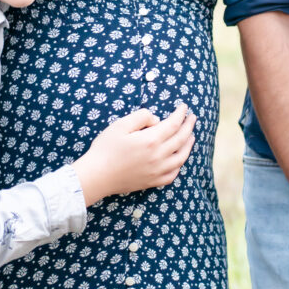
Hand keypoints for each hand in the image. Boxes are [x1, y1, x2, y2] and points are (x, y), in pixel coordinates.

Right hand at [74, 103, 195, 206]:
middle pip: (181, 139)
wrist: (96, 176)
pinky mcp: (152, 182)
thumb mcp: (120, 125)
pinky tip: (179, 159)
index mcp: (151, 140)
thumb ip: (141, 117)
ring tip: (191, 136)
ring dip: (189, 145)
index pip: (173, 124)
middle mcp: (158, 156)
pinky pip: (173, 174)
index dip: (180, 114)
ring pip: (181, 157)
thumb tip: (156, 119)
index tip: (184, 107)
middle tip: (192, 117)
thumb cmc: (105, 149)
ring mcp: (157, 171)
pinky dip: (179, 165)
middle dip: (188, 126)